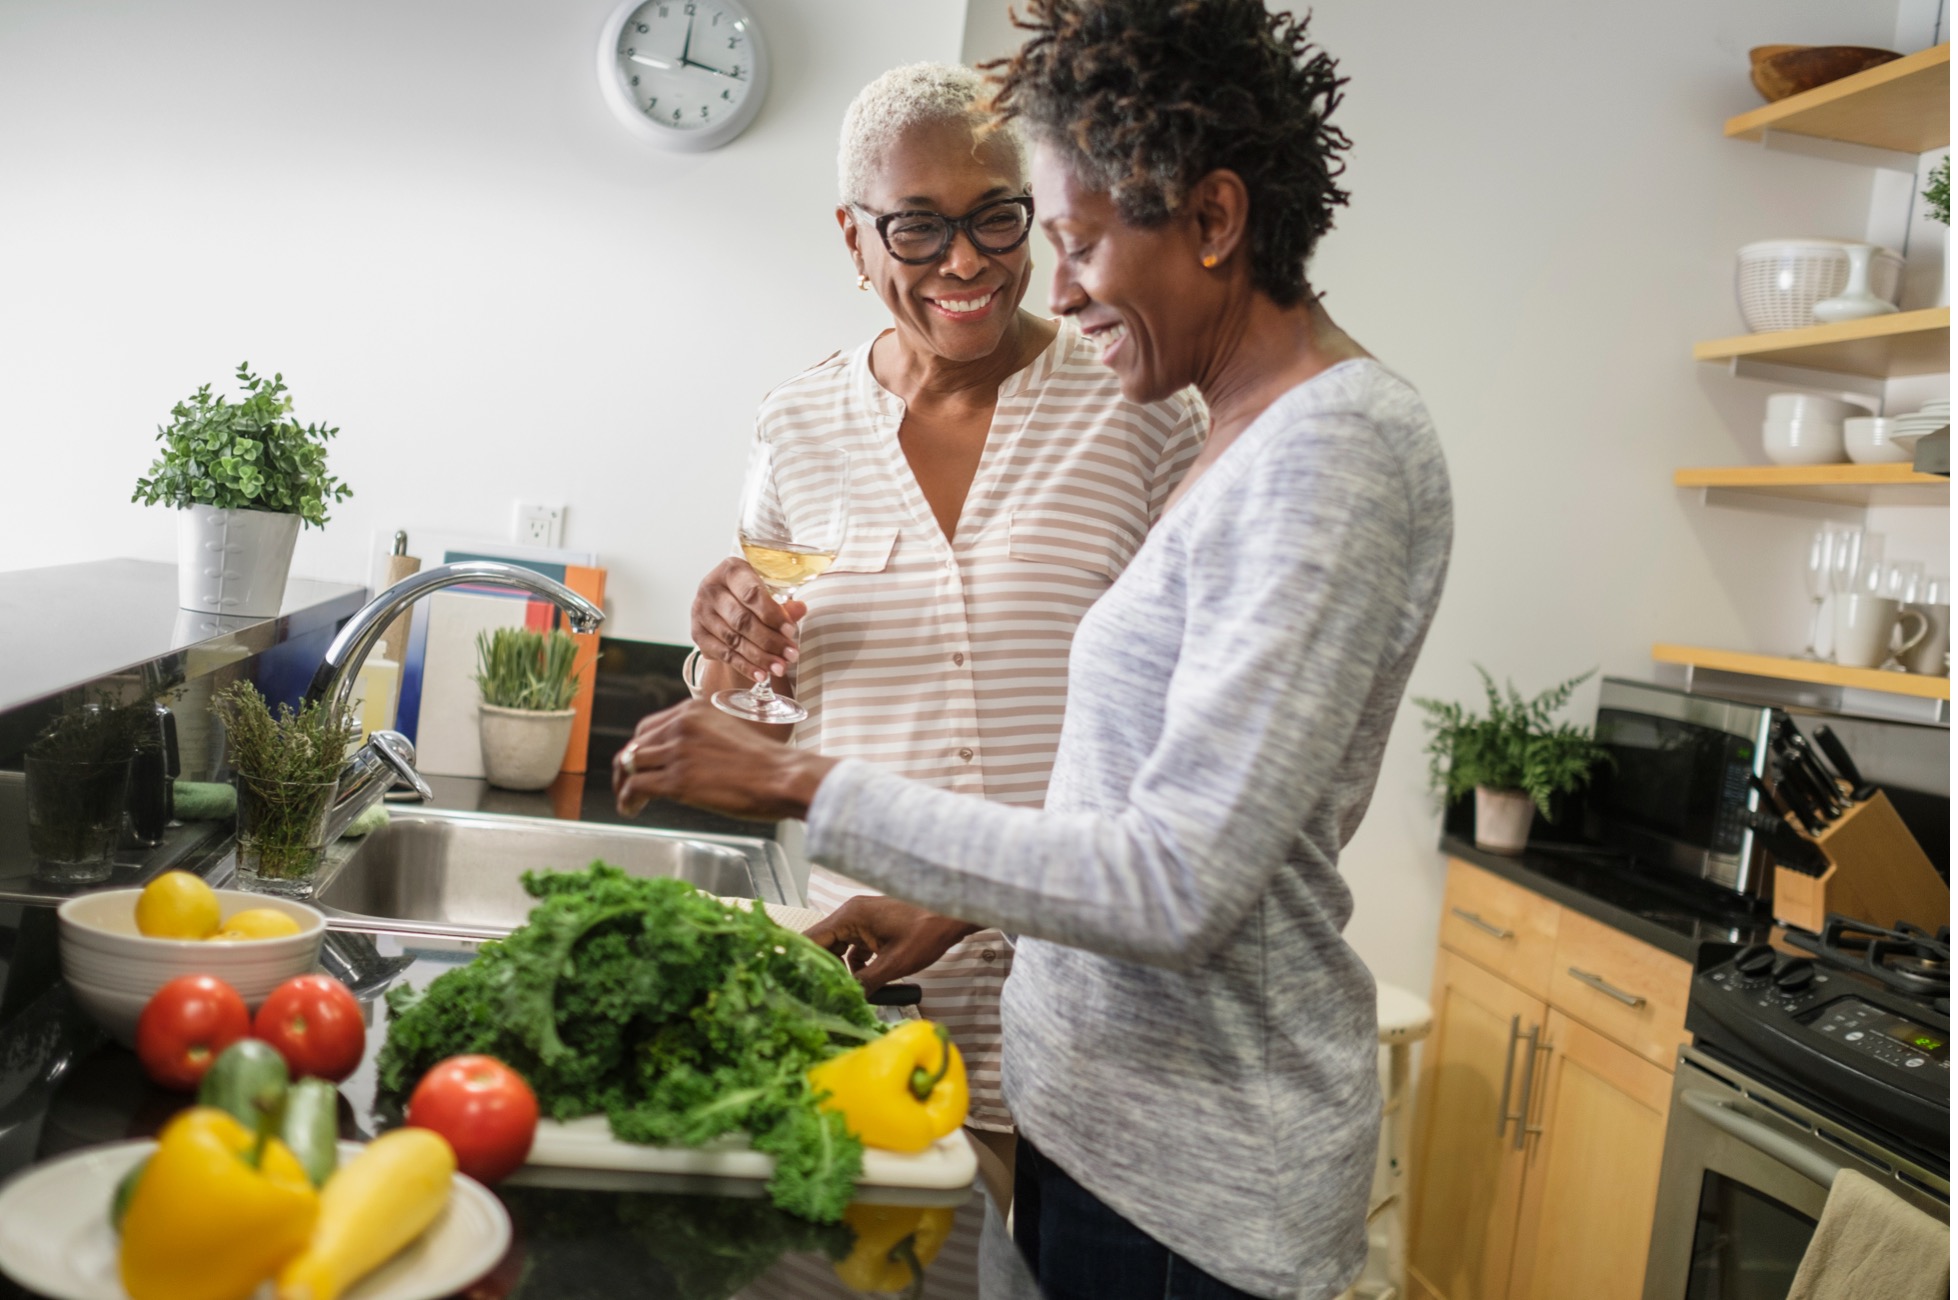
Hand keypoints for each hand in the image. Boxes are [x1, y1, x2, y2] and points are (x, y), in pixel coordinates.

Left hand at [613, 699, 835, 820]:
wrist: (782, 777)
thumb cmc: (768, 762)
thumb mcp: (729, 732)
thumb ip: (703, 738)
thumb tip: (686, 758)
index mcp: (693, 710)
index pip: (649, 727)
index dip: (639, 748)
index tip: (639, 764)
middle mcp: (681, 725)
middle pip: (636, 745)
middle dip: (626, 766)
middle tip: (626, 784)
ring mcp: (677, 752)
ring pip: (630, 765)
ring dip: (624, 785)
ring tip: (629, 801)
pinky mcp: (677, 780)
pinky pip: (636, 787)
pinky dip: (628, 800)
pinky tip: (631, 810)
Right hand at [691, 558, 805, 683]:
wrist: (723, 604)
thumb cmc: (750, 594)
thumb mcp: (767, 591)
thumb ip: (782, 603)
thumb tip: (800, 609)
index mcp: (731, 570)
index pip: (751, 594)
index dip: (772, 614)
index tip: (790, 631)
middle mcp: (711, 588)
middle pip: (742, 620)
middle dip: (770, 640)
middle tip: (791, 654)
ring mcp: (701, 612)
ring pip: (733, 640)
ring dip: (760, 657)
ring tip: (780, 668)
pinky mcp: (697, 634)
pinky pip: (724, 654)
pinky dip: (745, 666)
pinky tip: (761, 674)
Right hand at [804, 897, 980, 992]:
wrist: (953, 916)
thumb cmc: (927, 933)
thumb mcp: (894, 963)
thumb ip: (865, 982)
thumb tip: (845, 1000)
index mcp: (850, 916)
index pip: (813, 938)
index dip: (801, 959)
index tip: (792, 980)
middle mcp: (852, 914)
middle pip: (824, 944)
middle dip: (822, 969)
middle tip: (817, 994)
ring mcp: (863, 920)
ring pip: (840, 948)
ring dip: (842, 970)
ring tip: (845, 992)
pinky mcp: (874, 927)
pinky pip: (855, 948)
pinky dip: (857, 965)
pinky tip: (865, 982)